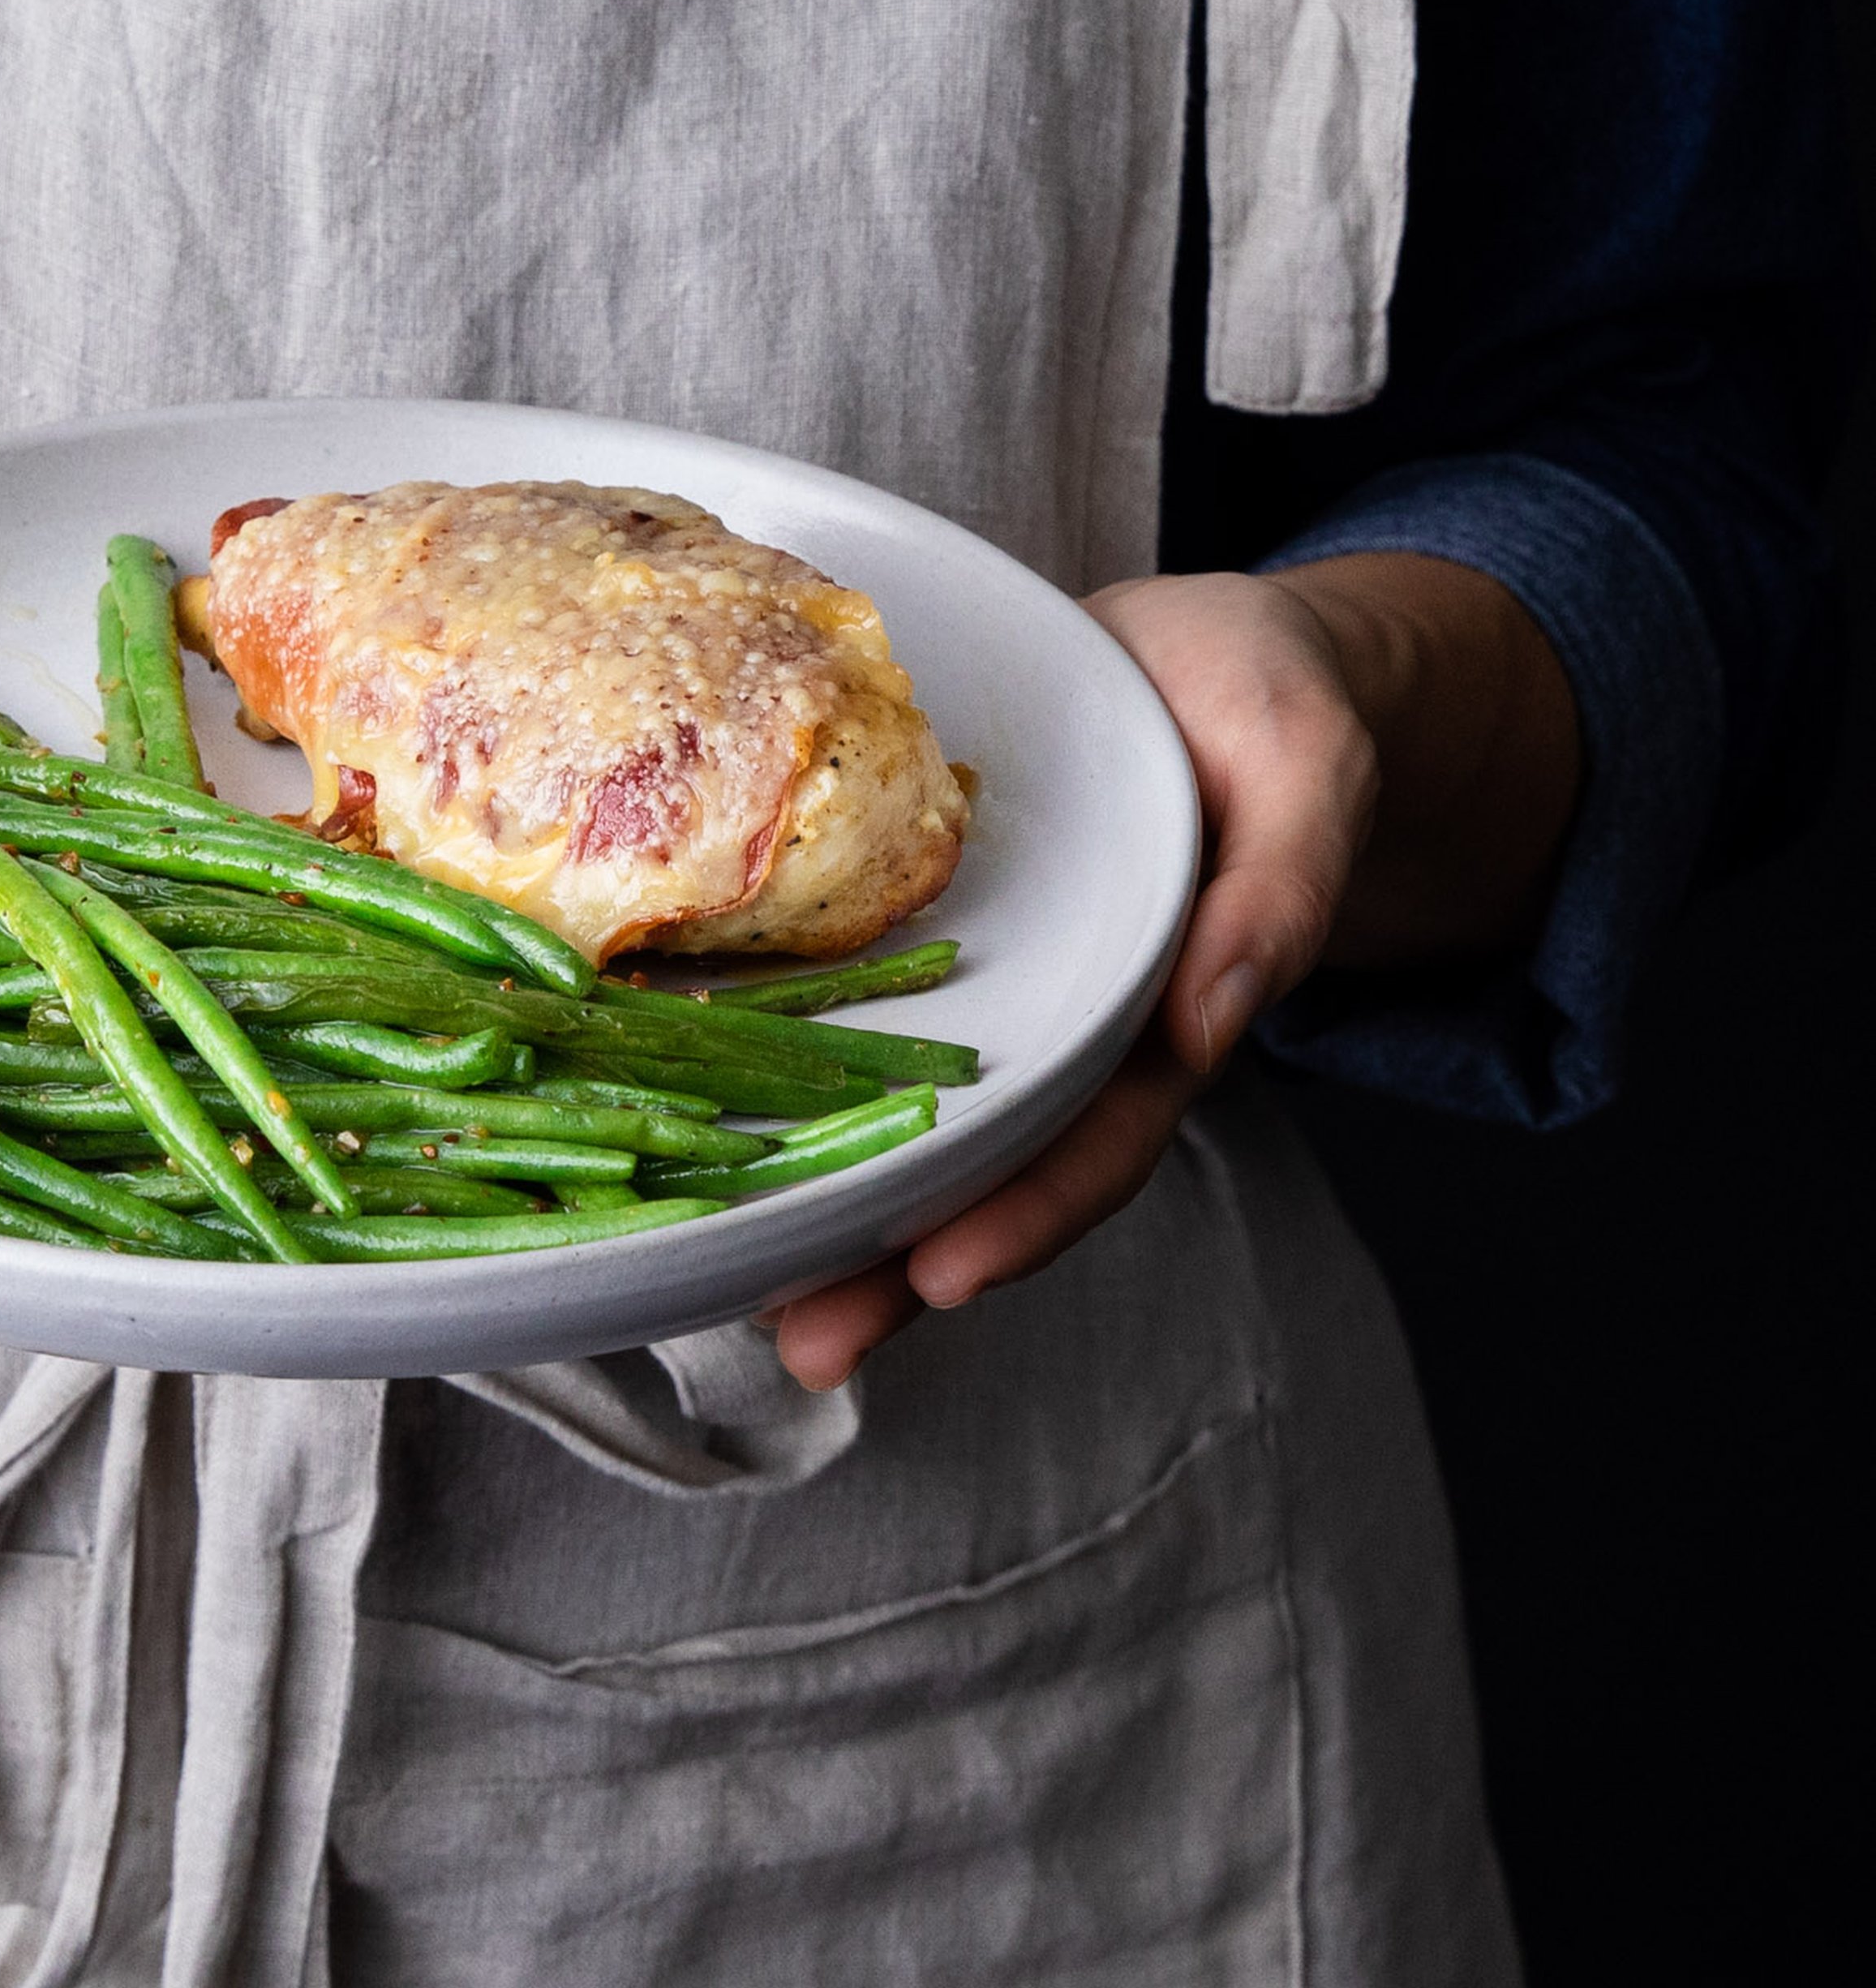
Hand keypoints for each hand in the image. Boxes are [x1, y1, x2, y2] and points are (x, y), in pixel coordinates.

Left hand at [767, 555, 1578, 1389]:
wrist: (1196, 648)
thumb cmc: (1271, 705)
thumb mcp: (1306, 773)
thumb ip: (1277, 896)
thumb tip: (1211, 1021)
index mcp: (1161, 1012)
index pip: (1096, 1142)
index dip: (1024, 1214)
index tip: (943, 1277)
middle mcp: (1059, 1018)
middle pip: (976, 1163)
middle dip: (890, 1259)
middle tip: (804, 1339)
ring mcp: (984, 979)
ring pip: (891, 1104)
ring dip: (815, 1190)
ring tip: (716, 1268)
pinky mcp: (914, 920)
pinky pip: (839, 1000)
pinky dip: (768, 1057)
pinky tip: (680, 1095)